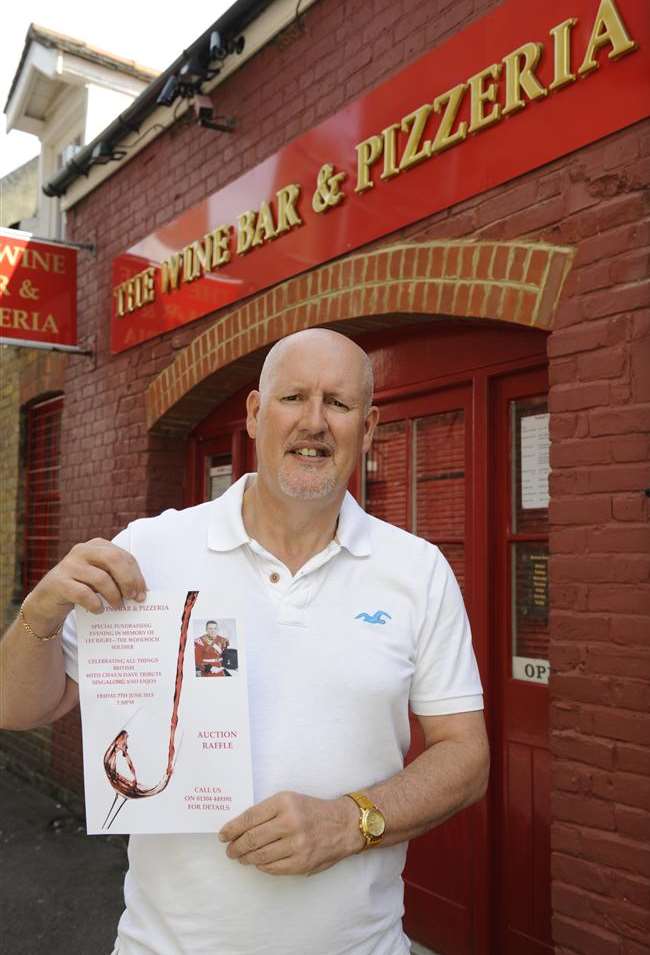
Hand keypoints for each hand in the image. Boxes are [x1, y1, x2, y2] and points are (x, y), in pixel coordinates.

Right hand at [22, 539, 146, 636]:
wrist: (47, 601)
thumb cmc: (81, 588)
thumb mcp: (100, 578)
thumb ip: (117, 578)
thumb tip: (141, 592)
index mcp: (96, 546)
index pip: (123, 556)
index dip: (136, 575)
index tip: (142, 593)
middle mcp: (82, 551)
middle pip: (114, 559)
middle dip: (128, 580)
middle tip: (133, 598)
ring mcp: (69, 565)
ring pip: (101, 578)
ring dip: (114, 595)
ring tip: (118, 606)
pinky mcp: (59, 583)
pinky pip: (83, 593)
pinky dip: (95, 604)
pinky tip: (99, 610)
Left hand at [218, 790, 363, 875]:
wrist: (343, 825)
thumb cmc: (312, 811)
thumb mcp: (290, 800)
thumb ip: (267, 812)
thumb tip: (239, 828)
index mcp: (284, 802)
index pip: (249, 817)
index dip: (232, 828)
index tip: (223, 835)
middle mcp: (290, 822)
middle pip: (252, 839)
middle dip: (236, 847)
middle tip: (230, 850)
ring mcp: (296, 844)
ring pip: (260, 856)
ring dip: (246, 858)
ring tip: (241, 857)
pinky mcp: (302, 863)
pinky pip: (273, 868)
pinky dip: (262, 866)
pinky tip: (259, 862)